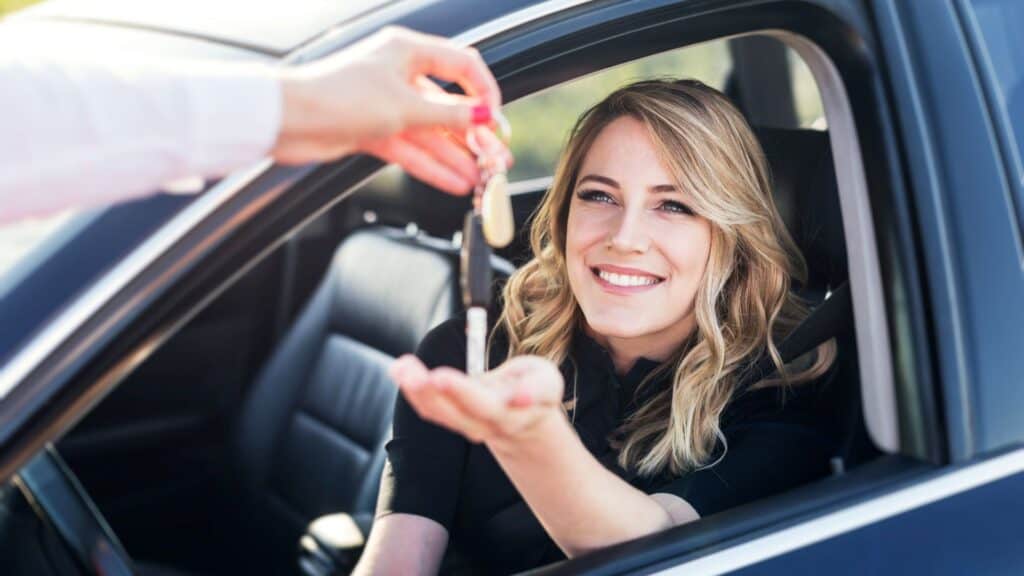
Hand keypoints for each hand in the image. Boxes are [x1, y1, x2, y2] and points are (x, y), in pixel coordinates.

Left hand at [273, 26, 511, 194]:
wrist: (288, 119)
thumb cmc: (340, 96)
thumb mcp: (406, 106)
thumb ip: (449, 114)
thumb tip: (485, 117)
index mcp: (408, 51)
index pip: (462, 65)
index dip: (484, 92)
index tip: (496, 120)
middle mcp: (399, 74)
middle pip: (448, 105)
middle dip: (473, 134)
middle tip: (495, 158)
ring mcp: (386, 104)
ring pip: (430, 132)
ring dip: (455, 156)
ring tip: (480, 179)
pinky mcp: (373, 130)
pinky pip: (411, 148)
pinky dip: (431, 165)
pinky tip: (453, 182)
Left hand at [389, 354, 565, 446]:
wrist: (522, 423)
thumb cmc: (535, 390)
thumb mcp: (546, 382)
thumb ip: (536, 387)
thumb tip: (521, 396)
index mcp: (512, 412)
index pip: (491, 407)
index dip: (469, 394)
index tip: (454, 381)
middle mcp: (487, 424)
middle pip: (462, 412)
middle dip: (441, 393)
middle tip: (427, 374)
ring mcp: (466, 425)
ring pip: (439, 412)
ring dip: (417, 390)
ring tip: (403, 365)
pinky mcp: (450, 419)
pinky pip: (428, 407)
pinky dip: (412, 388)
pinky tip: (400, 368)